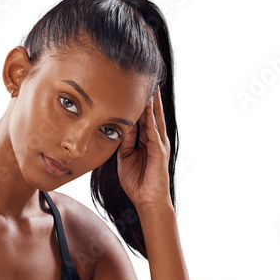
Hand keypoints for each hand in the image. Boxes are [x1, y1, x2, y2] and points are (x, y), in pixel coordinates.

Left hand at [116, 87, 173, 210]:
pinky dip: (151, 118)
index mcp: (146, 140)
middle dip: (149, 97)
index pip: (142, 117)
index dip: (138, 103)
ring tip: (149, 85)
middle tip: (146, 78)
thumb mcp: (125, 157)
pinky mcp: (159, 151)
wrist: (147, 201)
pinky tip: (148, 106)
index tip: (131, 87)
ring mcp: (159, 144)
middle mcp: (155, 139)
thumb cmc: (137, 182)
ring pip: (154, 118)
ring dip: (152, 102)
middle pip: (151, 113)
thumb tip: (120, 126)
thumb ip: (124, 142)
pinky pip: (154, 131)